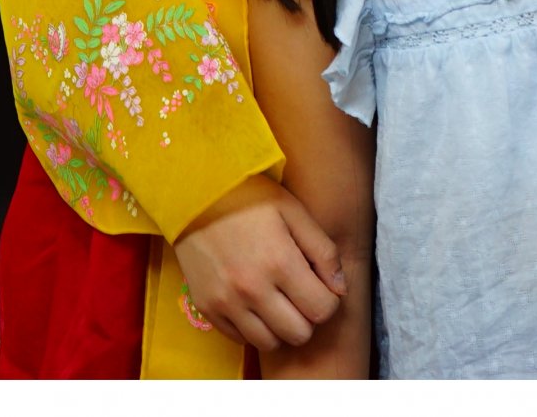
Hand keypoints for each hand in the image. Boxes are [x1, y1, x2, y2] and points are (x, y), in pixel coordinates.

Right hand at [173, 175, 345, 350]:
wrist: (196, 193)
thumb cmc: (250, 197)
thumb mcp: (293, 211)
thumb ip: (323, 250)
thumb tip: (340, 290)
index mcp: (280, 262)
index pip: (322, 310)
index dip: (328, 300)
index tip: (320, 286)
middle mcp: (253, 289)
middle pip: (299, 334)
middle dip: (307, 316)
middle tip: (300, 293)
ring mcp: (227, 302)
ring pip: (270, 343)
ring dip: (280, 326)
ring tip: (278, 299)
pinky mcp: (207, 308)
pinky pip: (240, 339)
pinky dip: (253, 327)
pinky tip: (255, 302)